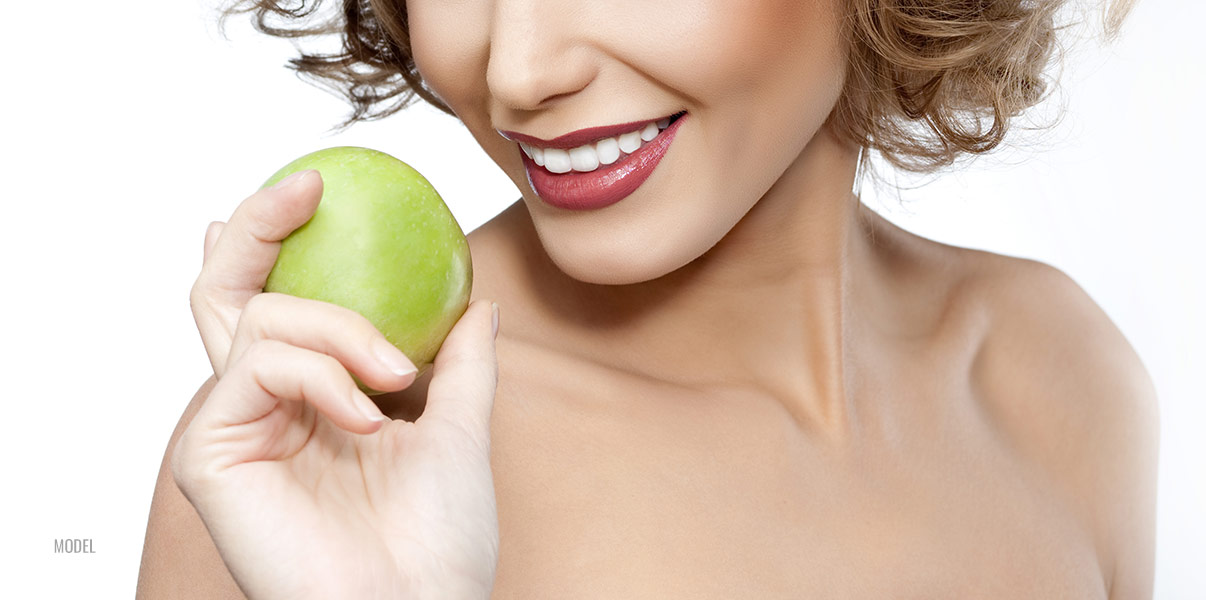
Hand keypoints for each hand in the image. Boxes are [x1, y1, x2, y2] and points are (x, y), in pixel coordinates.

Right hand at [174, 171, 500, 598]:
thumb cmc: (438, 541)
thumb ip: (459, 365)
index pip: (276, 307)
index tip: (316, 188)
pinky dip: (322, 374)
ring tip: (394, 378)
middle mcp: (264, 408)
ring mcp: (234, 428)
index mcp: (311, 402)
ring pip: (260, 317)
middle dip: (254, 227)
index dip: (275, 242)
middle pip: (229, 293)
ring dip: (340, 328)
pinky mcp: (212, 454)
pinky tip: (368, 416)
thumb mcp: (458, 430)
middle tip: (304, 189)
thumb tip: (478, 305)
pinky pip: (259, 366)